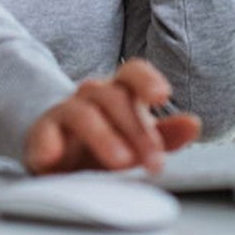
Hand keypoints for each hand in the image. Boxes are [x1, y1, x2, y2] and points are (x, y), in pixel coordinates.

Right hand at [24, 59, 201, 174]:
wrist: (57, 153)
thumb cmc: (104, 143)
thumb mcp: (136, 141)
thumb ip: (165, 135)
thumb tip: (193, 124)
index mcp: (119, 94)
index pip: (132, 73)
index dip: (147, 80)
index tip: (161, 96)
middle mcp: (91, 97)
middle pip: (112, 97)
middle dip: (137, 130)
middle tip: (155, 161)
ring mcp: (64, 114)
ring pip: (82, 113)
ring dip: (103, 136)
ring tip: (121, 161)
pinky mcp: (41, 136)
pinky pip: (43, 135)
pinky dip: (48, 144)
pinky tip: (54, 157)